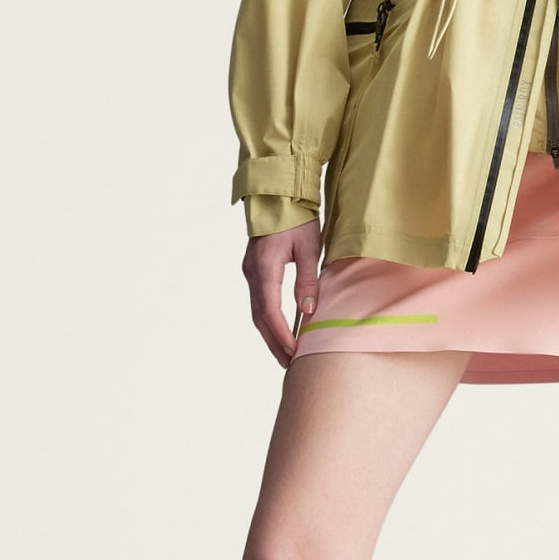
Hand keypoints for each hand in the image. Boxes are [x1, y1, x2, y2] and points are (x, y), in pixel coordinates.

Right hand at [243, 216, 322, 366]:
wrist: (277, 195)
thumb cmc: (297, 218)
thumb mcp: (309, 248)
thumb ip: (307, 281)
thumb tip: (308, 312)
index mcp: (265, 267)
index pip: (270, 310)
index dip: (281, 335)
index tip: (294, 352)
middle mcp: (251, 272)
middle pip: (259, 317)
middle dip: (274, 342)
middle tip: (289, 364)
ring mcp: (249, 271)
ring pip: (256, 311)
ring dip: (270, 334)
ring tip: (285, 354)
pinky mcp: (253, 270)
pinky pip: (259, 301)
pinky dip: (268, 320)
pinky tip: (279, 331)